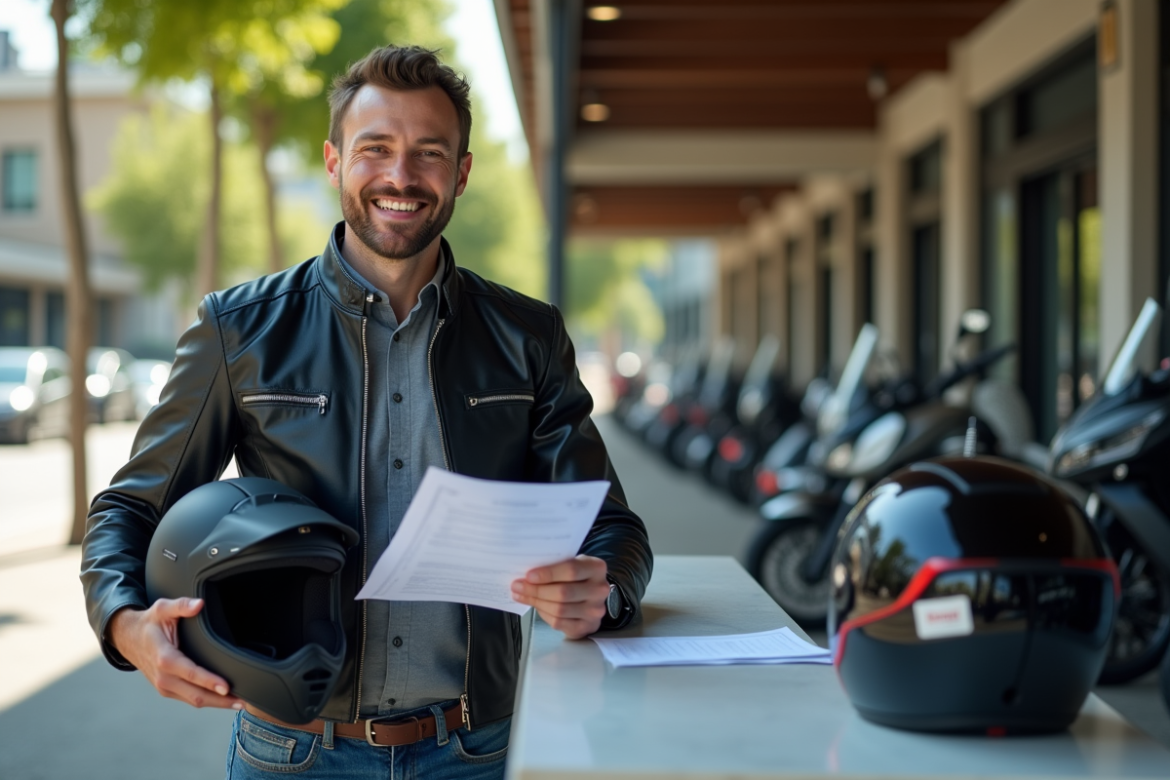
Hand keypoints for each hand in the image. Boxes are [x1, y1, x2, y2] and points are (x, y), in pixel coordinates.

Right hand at [108, 598, 243, 709]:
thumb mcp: (163, 609)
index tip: (227, 687)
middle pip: (195, 695)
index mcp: (164, 658)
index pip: (190, 673)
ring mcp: (165, 686)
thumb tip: (199, 604)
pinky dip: (207, 701)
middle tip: (243, 701)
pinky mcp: (168, 690)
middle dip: (220, 700)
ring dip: (217, 704)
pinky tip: (223, 699)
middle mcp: (163, 677)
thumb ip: (182, 605)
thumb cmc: (149, 623)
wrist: (128, 638)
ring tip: (239, 703)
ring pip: (194, 701)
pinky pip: (189, 699)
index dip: (209, 681)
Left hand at [511, 555, 609, 639]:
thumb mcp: (571, 563)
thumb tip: (526, 575)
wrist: (592, 596)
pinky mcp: (588, 626)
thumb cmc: (576, 577)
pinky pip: (559, 622)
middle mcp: (600, 590)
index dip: (548, 574)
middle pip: (563, 592)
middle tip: (518, 586)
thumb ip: (554, 566)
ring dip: (536, 602)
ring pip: (559, 609)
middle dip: (536, 590)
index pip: (571, 570)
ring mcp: (595, 610)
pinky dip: (544, 614)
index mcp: (596, 568)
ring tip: (521, 595)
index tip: (528, 575)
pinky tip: (536, 606)